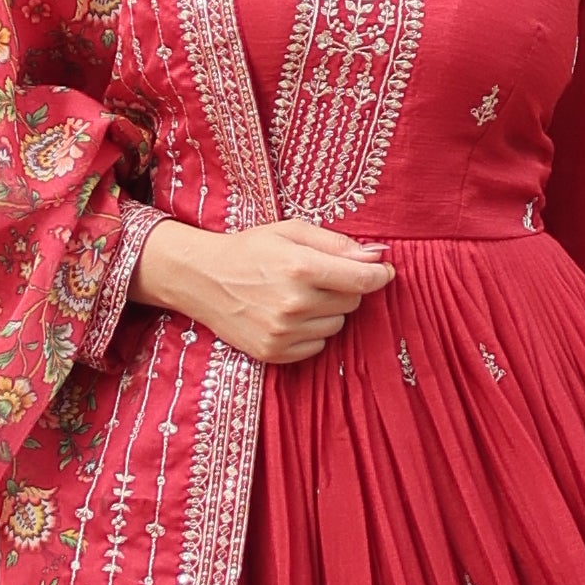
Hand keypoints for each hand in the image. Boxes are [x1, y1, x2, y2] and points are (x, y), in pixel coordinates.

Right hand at [133, 218, 394, 364]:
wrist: (202, 278)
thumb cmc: (250, 249)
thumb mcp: (292, 231)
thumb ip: (337, 243)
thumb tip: (377, 256)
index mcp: (301, 267)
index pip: (362, 280)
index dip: (378, 275)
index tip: (383, 272)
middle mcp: (294, 303)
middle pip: (352, 303)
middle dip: (343, 288)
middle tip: (316, 277)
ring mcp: (283, 332)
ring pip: (337, 325)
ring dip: (326, 311)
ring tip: (297, 296)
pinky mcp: (274, 353)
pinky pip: (317, 345)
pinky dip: (310, 331)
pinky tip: (287, 315)